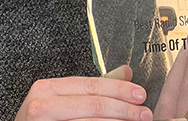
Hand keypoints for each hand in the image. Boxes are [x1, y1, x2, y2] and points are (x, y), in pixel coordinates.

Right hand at [15, 65, 151, 120]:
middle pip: (94, 105)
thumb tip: (126, 72)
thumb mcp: (63, 99)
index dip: (120, 89)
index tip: (141, 95)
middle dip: (124, 110)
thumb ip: (93, 87)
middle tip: (145, 114)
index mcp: (47, 88)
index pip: (92, 85)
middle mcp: (42, 105)